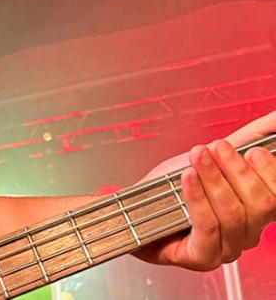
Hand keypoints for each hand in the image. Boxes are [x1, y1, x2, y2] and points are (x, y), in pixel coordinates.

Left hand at [135, 111, 275, 269]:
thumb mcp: (213, 156)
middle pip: (260, 205)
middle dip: (237, 170)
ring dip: (214, 179)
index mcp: (255, 212)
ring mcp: (226, 249)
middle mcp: (246, 234)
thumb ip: (248, 137)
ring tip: (197, 156)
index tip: (253, 150)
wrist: (134, 210)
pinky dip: (198, 197)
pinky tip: (187, 177)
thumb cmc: (173, 187)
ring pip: (233, 214)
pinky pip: (207, 227)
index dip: (270, 173)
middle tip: (216, 147)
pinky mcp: (202, 258)